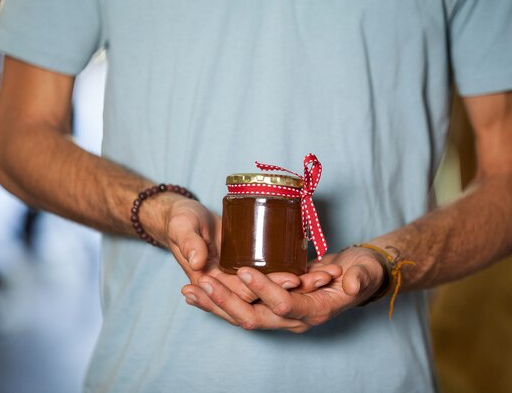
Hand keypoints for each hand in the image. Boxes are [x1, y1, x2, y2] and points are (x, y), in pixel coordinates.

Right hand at [162, 195, 341, 324]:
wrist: (186, 217)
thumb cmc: (182, 220)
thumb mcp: (182, 226)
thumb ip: (188, 242)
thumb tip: (196, 262)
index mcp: (212, 286)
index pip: (245, 295)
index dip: (269, 288)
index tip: (293, 278)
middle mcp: (231, 289)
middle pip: (268, 296)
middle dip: (297, 289)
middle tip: (323, 276)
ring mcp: (245, 280)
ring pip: (278, 288)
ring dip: (304, 283)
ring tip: (329, 273)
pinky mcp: (255, 269)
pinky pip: (279, 274)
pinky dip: (300, 271)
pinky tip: (321, 265)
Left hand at [181, 246, 384, 331]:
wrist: (357, 276)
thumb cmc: (362, 272)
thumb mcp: (365, 271)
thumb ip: (359, 277)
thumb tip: (350, 284)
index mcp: (314, 311)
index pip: (283, 305)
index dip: (263, 290)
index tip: (244, 270)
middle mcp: (294, 318)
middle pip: (253, 317)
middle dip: (225, 301)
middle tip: (201, 281)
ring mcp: (280, 314)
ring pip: (241, 316)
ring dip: (214, 304)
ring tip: (189, 290)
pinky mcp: (271, 305)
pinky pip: (241, 307)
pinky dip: (219, 300)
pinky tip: (198, 291)